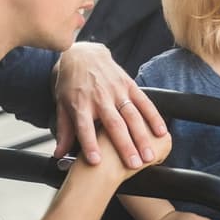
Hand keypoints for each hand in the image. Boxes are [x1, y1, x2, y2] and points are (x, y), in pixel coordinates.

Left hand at [51, 42, 167, 168]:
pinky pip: (144, 102)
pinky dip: (153, 117)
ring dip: (142, 137)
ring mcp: (116, 91)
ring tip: (149, 156)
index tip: (96, 161)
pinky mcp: (129, 84)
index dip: (90, 144)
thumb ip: (64, 131)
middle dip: (125, 146)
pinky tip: (161, 132)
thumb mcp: (62, 105)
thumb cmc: (71, 83)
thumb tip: (58, 154)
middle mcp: (100, 98)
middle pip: (114, 124)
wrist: (82, 54)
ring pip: (132, 116)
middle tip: (134, 165)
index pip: (84, 127)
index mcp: (80, 104)